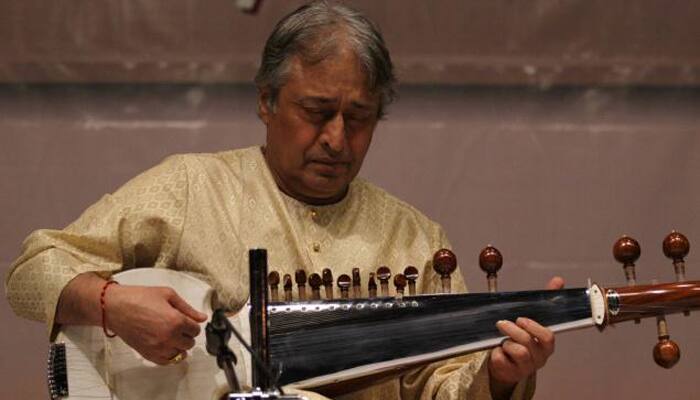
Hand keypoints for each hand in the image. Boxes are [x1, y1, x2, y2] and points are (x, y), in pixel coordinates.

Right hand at [104, 285, 207, 364]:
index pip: (196, 330)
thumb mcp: (168, 295)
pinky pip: (166, 362)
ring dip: (179, 345)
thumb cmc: (139, 298)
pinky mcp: (148, 354)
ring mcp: (158, 348)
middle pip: (189, 343)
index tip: (187, 320)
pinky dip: (170, 355)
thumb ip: (188, 308)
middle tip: (179, 326)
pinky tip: (166, 345)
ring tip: (171, 335)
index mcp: (176, 321)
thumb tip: (202, 318)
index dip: (192, 324)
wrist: (115, 307)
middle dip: (187, 334)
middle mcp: (169, 337)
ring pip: (180, 354)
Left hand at [488, 276, 563, 398]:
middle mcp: (539, 357)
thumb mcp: (533, 321)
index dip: (534, 327)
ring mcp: (525, 367)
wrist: (506, 365)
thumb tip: (558, 281)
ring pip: (518, 352)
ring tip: (502, 340)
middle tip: (502, 323)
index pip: (548, 337)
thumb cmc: (521, 339)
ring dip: (506, 343)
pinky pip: (502, 360)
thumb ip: (545, 301)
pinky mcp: (510, 373)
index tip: (521, 319)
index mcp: (546, 345)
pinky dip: (496, 353)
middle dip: (513, 330)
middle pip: (528, 342)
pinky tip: (497, 351)